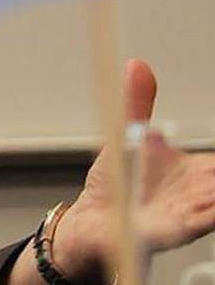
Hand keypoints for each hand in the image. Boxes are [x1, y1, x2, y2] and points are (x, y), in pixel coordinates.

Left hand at [52, 59, 214, 281]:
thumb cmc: (118, 184)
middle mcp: (201, 194)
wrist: (93, 220)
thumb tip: (137, 64)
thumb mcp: (128, 136)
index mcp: (198, 171)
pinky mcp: (173, 231)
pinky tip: (209, 208)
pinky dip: (208, 216)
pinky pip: (200, 224)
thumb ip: (137, 103)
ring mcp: (191, 214)